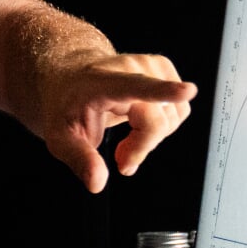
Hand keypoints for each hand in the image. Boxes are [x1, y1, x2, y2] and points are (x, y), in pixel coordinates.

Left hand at [33, 52, 195, 192]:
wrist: (69, 78)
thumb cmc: (67, 105)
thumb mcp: (60, 138)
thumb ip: (79, 160)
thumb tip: (97, 182)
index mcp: (102, 82)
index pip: (135, 86)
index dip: (162, 91)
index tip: (186, 91)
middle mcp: (129, 68)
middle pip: (157, 122)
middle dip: (141, 147)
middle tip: (120, 157)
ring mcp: (148, 66)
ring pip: (173, 117)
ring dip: (152, 137)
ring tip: (127, 139)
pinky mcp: (162, 68)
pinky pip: (179, 109)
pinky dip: (163, 125)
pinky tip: (140, 125)